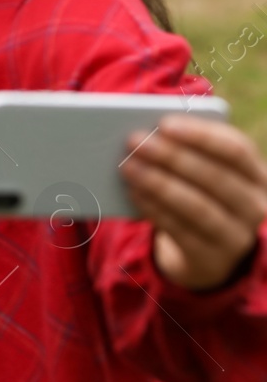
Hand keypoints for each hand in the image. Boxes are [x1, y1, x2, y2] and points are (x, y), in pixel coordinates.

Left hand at [121, 114, 266, 290]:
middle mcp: (256, 205)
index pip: (236, 149)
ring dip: (159, 183)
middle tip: (135, 141)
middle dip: (172, 156)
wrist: (206, 250)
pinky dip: (154, 209)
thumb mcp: (203, 173)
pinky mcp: (212, 257)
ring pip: (197, 206)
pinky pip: (180, 230)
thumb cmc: (200, 194)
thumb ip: (186, 152)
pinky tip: (134, 192)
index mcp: (258, 175)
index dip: (201, 135)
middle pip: (214, 176)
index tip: (164, 123)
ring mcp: (237, 235)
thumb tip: (146, 133)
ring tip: (128, 166)